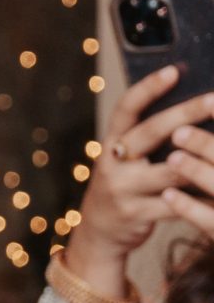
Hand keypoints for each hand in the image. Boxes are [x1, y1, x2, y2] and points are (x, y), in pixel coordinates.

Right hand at [60, 68, 213, 295]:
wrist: (98, 232)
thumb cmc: (125, 184)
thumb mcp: (125, 159)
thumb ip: (149, 138)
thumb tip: (194, 112)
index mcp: (111, 143)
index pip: (126, 108)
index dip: (148, 88)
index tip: (174, 71)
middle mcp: (112, 163)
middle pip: (151, 132)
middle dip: (187, 113)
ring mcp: (123, 189)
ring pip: (171, 169)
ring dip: (203, 157)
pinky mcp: (136, 214)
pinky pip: (177, 203)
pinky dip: (202, 196)